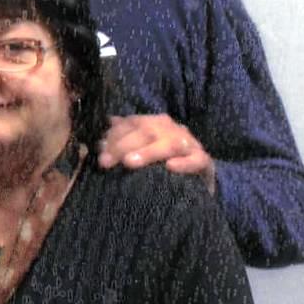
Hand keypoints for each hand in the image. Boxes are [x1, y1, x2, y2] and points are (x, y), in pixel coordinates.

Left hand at [97, 114, 215, 192]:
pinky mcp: (204, 162)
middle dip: (123, 145)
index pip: (133, 122)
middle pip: (148, 131)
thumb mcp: (139, 152)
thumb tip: (105, 129)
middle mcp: (172, 130)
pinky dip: (184, 163)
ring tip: (130, 163)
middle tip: (105, 162)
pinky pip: (197, 160)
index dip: (114, 134)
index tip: (99, 149)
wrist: (196, 181)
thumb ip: (123, 140)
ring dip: (149, 152)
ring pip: (170, 143)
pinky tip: (170, 167)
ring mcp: (190, 144)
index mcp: (156, 124)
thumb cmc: (160, 167)